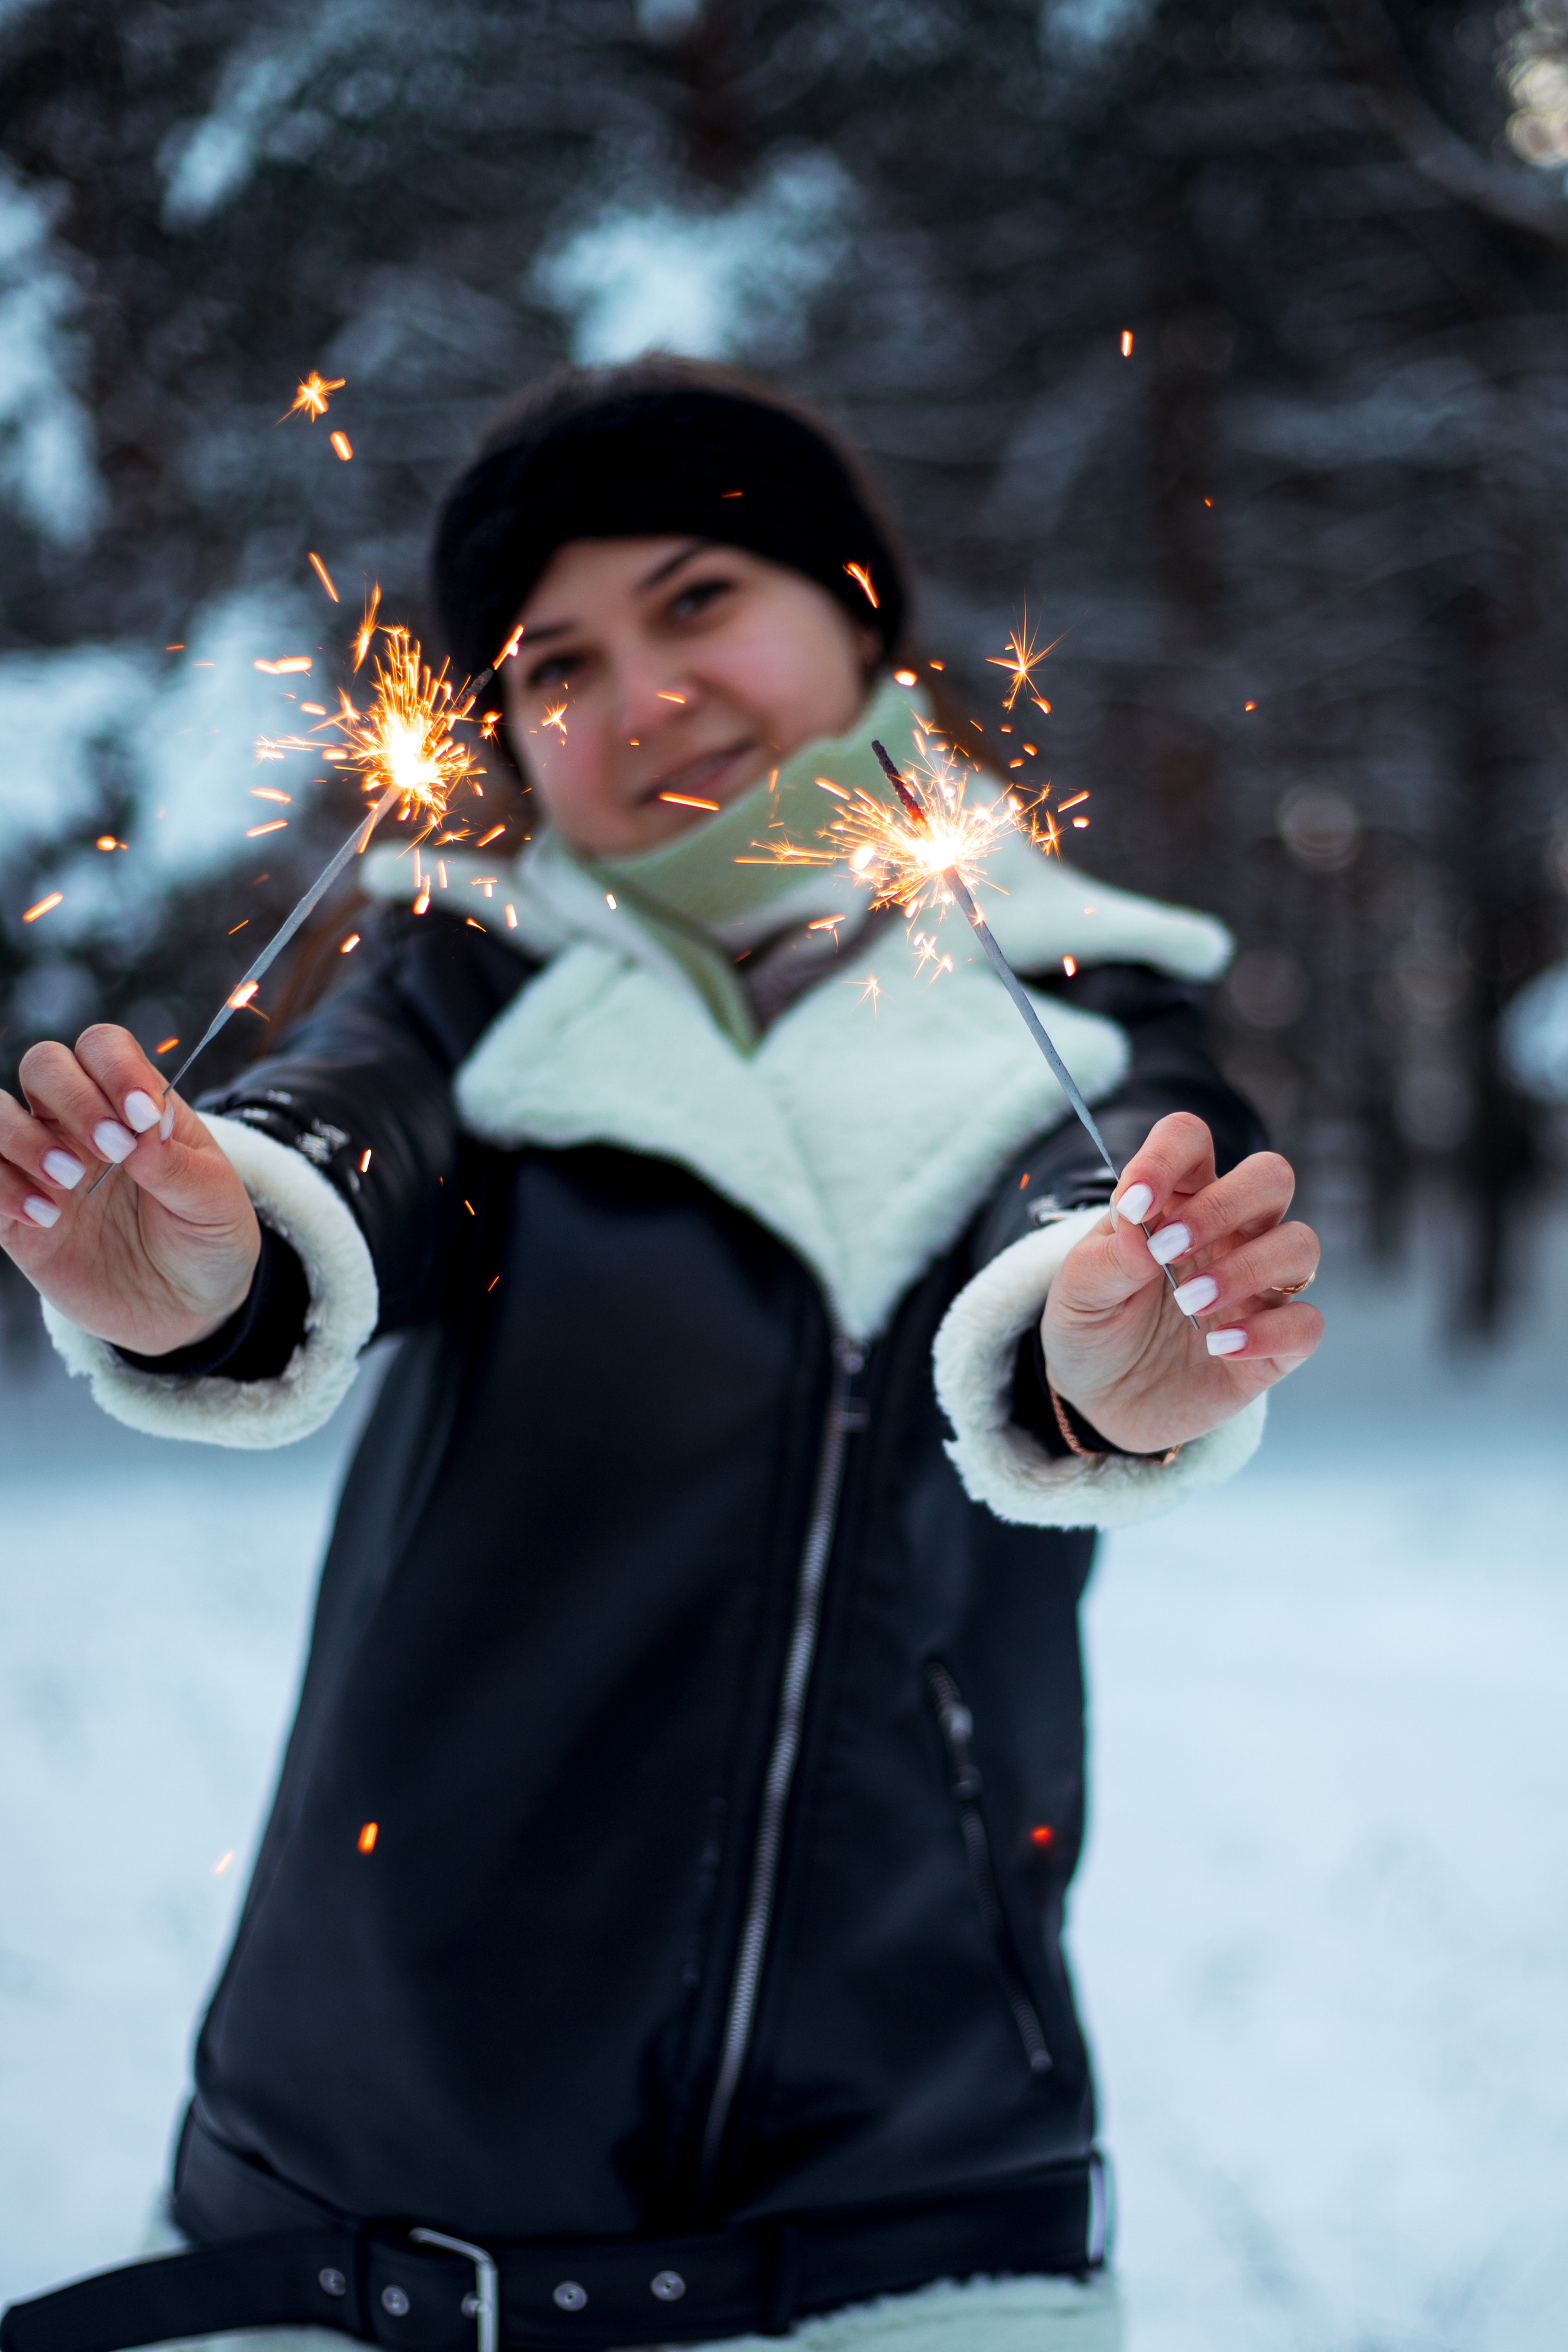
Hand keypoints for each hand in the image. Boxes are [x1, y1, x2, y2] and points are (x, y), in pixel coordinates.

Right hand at [0, 1025, 259, 1355]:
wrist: (185, 1307)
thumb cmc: (206, 1240)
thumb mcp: (215, 1204)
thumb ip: (180, 1167)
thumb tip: (141, 1133)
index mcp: (134, 1105)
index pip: (104, 1049)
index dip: (115, 1069)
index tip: (141, 1117)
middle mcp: (80, 1124)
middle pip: (45, 1065)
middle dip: (72, 1098)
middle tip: (112, 1152)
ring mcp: (42, 1165)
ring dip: (23, 1137)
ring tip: (70, 1182)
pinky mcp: (14, 1215)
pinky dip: (0, 1186)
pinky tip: (46, 1218)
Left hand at [1041, 1112, 1321, 1453]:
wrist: (1099, 1403)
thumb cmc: (1092, 1329)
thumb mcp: (1078, 1292)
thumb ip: (1108, 1256)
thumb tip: (1143, 1226)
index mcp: (1174, 1201)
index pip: (1189, 1140)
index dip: (1167, 1157)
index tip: (1136, 1204)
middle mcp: (1228, 1233)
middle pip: (1270, 1177)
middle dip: (1224, 1207)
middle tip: (1169, 1253)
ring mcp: (1257, 1286)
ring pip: (1300, 1244)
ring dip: (1246, 1269)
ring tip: (1189, 1304)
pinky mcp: (1274, 1344)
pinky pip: (1306, 1322)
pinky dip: (1269, 1332)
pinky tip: (1218, 1348)